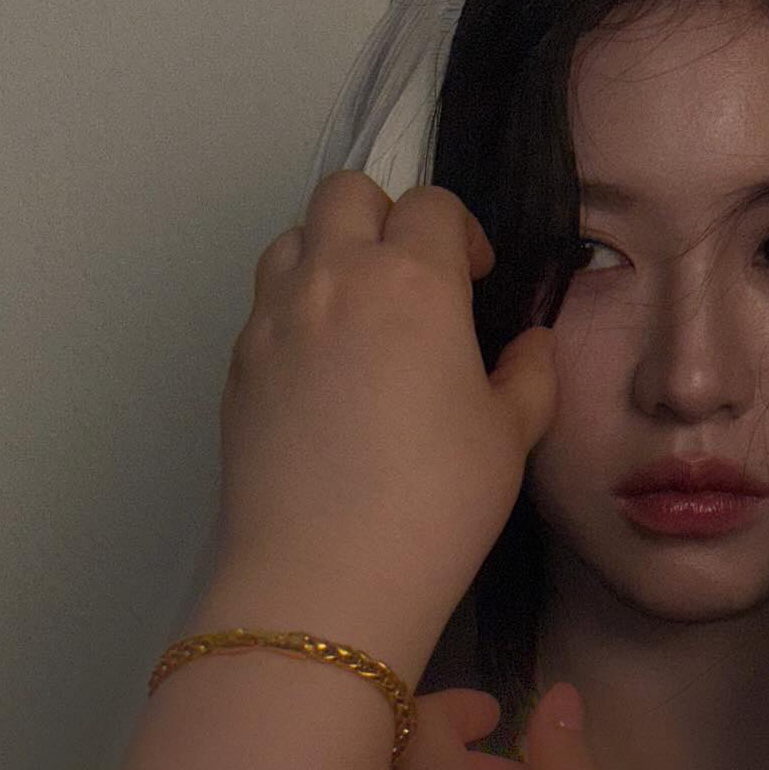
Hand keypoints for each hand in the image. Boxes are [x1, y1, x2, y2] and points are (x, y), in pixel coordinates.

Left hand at [212, 171, 555, 634]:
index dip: (461, 233)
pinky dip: (296, 310)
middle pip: (348, 193)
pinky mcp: (237, 364)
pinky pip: (265, 303)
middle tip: (414, 280)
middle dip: (386, 218)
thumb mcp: (509, 441)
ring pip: (293, 237)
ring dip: (330, 252)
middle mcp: (335, 277)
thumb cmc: (435, 504)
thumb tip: (531, 345)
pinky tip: (324, 373)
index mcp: (413, 280)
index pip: (433, 205)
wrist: (323, 576)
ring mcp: (274, 317)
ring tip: (360, 315)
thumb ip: (527, 377)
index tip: (476, 280)